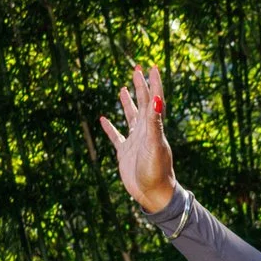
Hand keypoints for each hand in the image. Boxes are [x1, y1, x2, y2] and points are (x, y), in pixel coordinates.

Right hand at [98, 61, 176, 216]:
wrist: (153, 194)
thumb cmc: (156, 170)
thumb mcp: (154, 143)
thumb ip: (154, 121)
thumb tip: (157, 97)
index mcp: (154, 127)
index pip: (154, 99)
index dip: (153, 83)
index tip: (152, 66)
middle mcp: (145, 132)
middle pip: (143, 103)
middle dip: (140, 86)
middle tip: (136, 68)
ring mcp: (135, 142)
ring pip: (130, 117)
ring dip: (128, 103)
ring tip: (123, 88)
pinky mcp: (124, 153)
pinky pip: (116, 136)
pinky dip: (110, 127)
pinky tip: (103, 119)